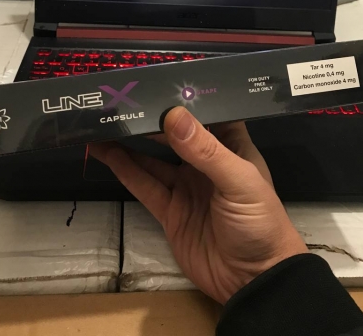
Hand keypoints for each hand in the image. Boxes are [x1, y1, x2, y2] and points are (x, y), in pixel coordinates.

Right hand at [89, 107, 308, 303]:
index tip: (155, 81)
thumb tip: (172, 116)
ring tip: (103, 122)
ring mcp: (186, 187)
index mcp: (232, 148)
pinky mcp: (169, 212)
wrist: (254, 281)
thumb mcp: (239, 182)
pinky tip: (105, 152)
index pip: (206, 114)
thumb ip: (206, 151)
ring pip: (152, 158)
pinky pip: (143, 185)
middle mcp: (207, 163)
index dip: (183, 97)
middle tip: (118, 100)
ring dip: (129, 141)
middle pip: (173, 134)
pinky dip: (124, 169)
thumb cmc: (260, 223)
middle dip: (148, 118)